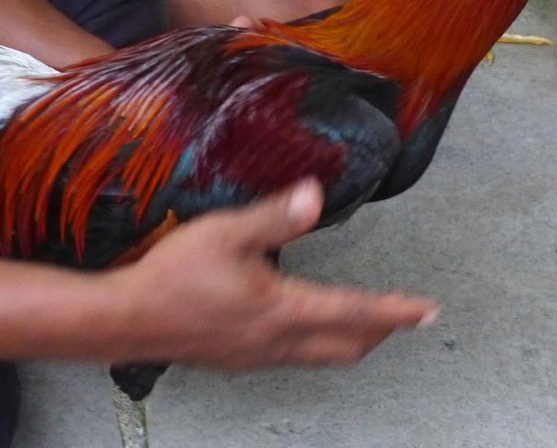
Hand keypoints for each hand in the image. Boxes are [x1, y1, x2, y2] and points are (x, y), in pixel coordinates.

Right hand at [109, 180, 437, 369]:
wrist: (129, 318)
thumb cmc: (175, 274)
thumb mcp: (226, 232)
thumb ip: (274, 216)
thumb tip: (315, 195)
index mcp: (282, 309)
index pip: (354, 312)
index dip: (395, 311)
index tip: (427, 310)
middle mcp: (277, 341)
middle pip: (347, 346)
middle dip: (380, 331)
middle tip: (403, 316)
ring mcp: (257, 356)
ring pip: (322, 356)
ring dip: (350, 338)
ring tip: (365, 320)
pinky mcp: (238, 359)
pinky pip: (294, 358)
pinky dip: (318, 343)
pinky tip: (303, 325)